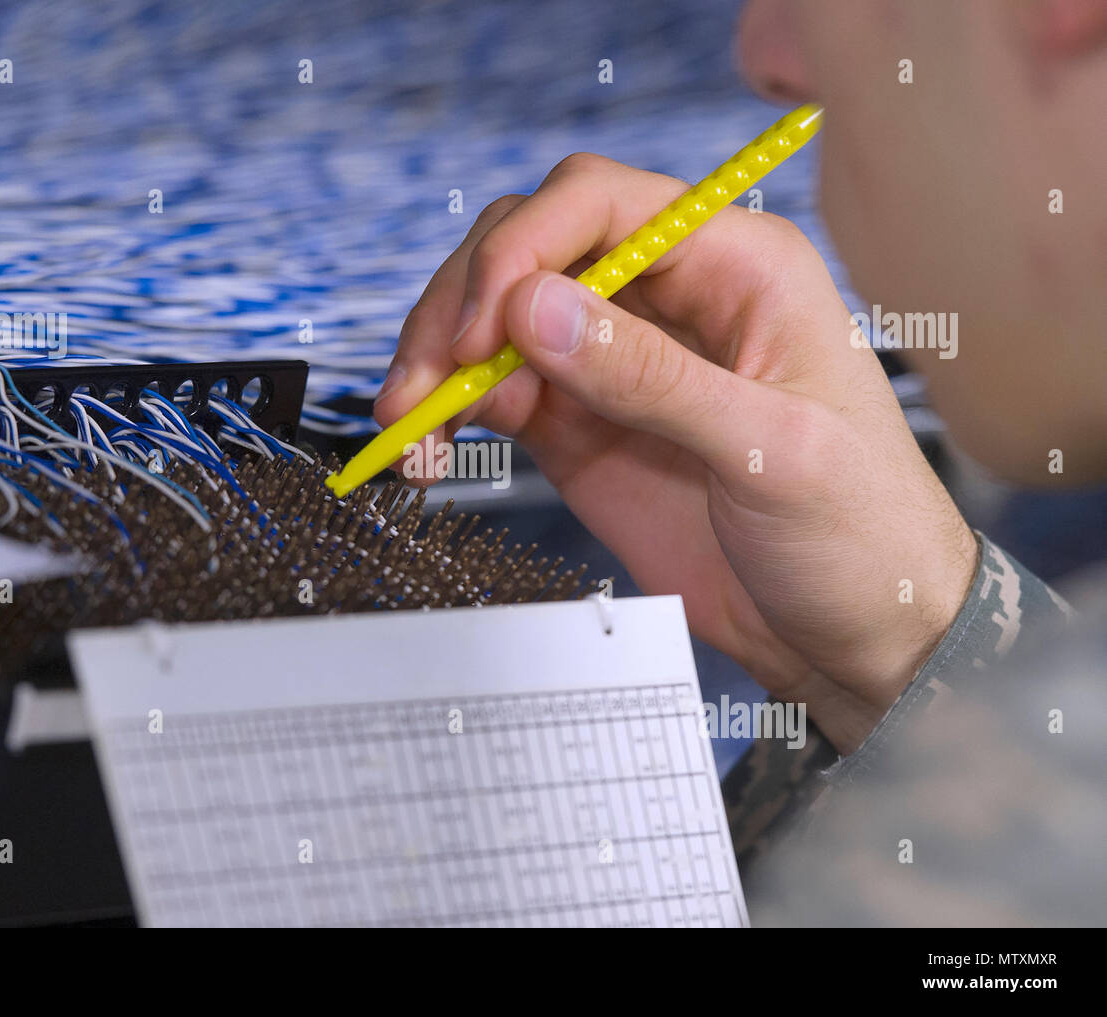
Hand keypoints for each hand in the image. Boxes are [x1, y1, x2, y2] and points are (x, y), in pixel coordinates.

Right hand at [377, 153, 978, 752]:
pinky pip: (497, 392)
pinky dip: (452, 411)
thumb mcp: (766, 451)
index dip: (524, 248)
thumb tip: (533, 309)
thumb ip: (650, 377)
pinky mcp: (583, 426)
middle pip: (531, 250)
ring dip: (440, 360)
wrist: (854, 638)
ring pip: (499, 320)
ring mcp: (618, 364)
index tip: (483, 324)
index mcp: (735, 268)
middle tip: (428, 382)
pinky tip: (435, 446)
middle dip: (463, 304)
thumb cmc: (856, 532)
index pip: (601, 205)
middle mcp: (668, 299)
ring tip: (412, 425)